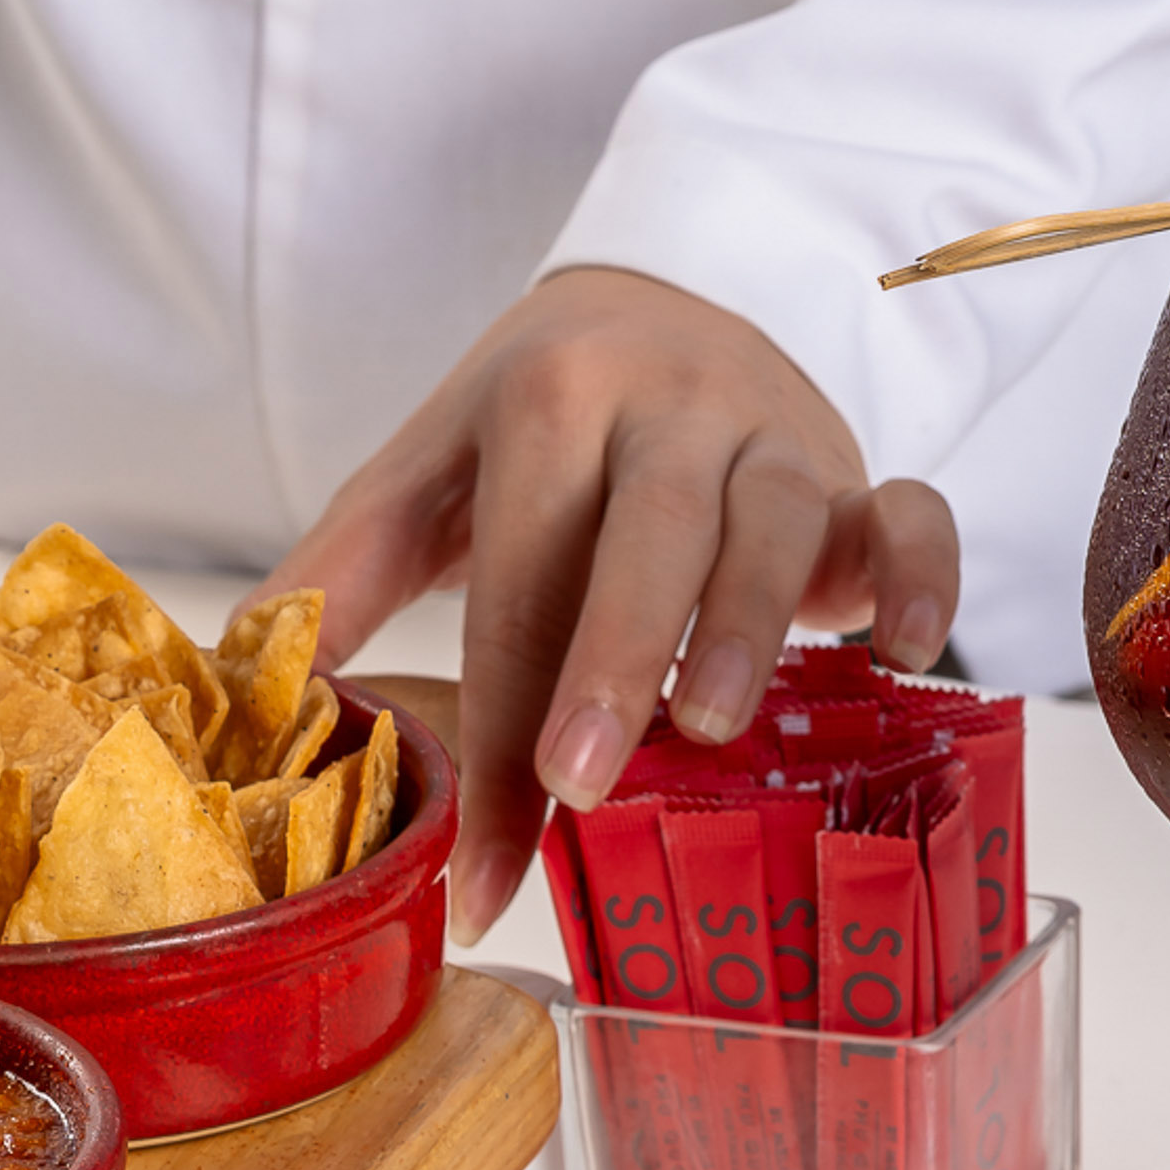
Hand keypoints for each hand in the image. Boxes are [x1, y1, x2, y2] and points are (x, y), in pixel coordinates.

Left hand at [246, 265, 959, 942]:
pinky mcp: (861, 465)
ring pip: (776, 517)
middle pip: (650, 531)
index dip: (490, 729)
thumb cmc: (531, 426)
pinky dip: (925, 574)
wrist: (660, 299)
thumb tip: (244, 684)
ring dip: (748, 623)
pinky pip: (917, 508)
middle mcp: (673, 402)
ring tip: (708, 728)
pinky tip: (904, 654)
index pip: (515, 580)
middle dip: (613, 660)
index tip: (475, 870)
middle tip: (581, 784)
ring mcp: (777, 432)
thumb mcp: (424, 472)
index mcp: (550, 400)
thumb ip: (340, 571)